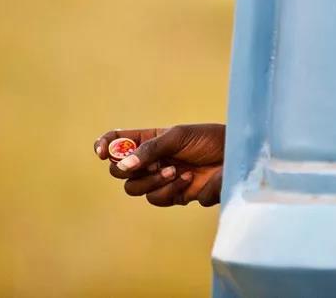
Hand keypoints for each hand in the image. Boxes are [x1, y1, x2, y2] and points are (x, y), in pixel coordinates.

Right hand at [93, 124, 224, 206]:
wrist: (234, 156)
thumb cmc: (208, 139)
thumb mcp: (177, 136)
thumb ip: (149, 149)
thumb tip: (123, 166)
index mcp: (148, 139)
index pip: (117, 142)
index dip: (105, 146)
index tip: (102, 153)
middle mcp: (150, 160)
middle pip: (119, 171)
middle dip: (129, 170)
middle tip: (150, 164)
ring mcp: (160, 179)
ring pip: (135, 189)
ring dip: (153, 181)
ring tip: (175, 170)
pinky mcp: (173, 195)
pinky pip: (157, 199)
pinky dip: (170, 190)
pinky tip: (188, 179)